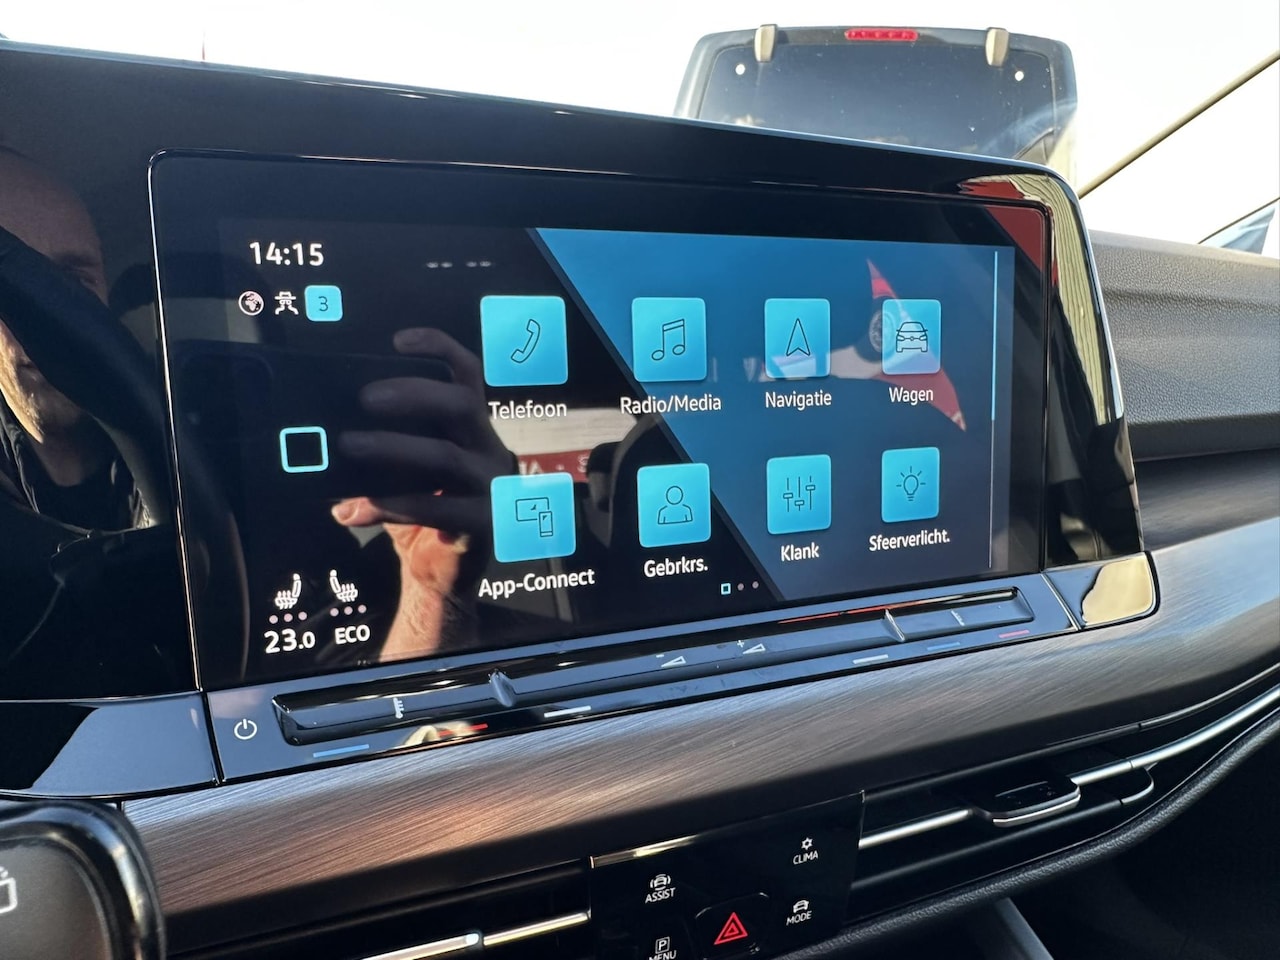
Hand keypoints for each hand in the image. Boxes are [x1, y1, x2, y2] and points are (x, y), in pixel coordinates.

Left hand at [332, 328, 510, 555]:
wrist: (443, 575)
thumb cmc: (422, 512)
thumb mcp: (403, 471)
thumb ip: (382, 446)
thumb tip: (323, 428)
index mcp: (472, 428)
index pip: (468, 374)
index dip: (440, 349)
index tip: (398, 341)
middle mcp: (488, 449)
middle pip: (461, 405)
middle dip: (414, 393)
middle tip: (365, 398)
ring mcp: (491, 487)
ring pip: (445, 457)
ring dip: (393, 448)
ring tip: (348, 445)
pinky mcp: (483, 524)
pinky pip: (437, 509)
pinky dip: (391, 506)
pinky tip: (354, 509)